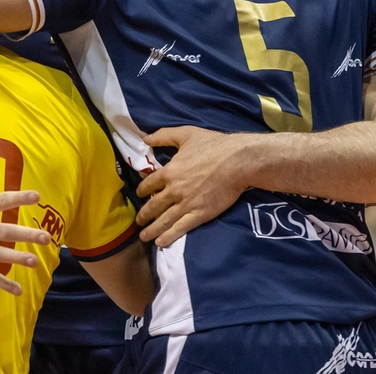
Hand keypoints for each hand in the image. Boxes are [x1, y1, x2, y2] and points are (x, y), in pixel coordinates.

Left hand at [135, 126, 247, 247]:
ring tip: (143, 237)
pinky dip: (169, 236)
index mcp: (169, 172)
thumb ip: (164, 135)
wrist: (237, 162)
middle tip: (138, 222)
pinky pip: (181, 228)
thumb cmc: (213, 145)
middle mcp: (174, 190)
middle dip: (143, 215)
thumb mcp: (186, 134)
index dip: (142, 191)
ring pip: (164, 220)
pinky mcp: (200, 214)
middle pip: (153, 206)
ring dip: (152, 230)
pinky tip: (160, 243)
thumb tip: (145, 138)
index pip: (149, 184)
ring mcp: (186, 204)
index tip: (140, 195)